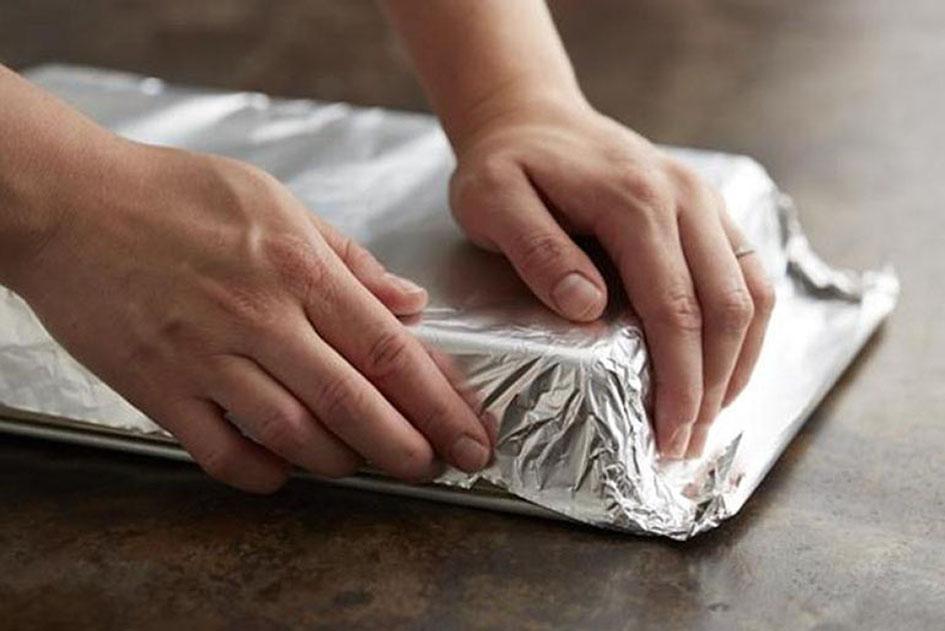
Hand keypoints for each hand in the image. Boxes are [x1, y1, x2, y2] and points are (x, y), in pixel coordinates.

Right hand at [10, 139, 492, 491]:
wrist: (69, 203)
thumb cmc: (176, 194)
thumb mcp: (277, 201)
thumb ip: (350, 258)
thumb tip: (411, 302)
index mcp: (298, 267)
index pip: (388, 349)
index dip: (440, 400)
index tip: (471, 430)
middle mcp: (259, 317)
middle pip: (354, 402)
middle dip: (410, 446)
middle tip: (441, 466)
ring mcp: (206, 358)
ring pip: (296, 435)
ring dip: (346, 461)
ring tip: (374, 465)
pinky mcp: (158, 390)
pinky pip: (222, 453)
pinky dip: (264, 474)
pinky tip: (288, 472)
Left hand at [449, 93, 774, 458]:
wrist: (530, 118)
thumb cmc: (505, 166)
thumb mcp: (493, 201)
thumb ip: (538, 251)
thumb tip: (589, 308)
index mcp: (634, 201)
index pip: (675, 308)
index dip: (678, 381)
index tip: (667, 436)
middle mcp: (685, 197)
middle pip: (726, 308)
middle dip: (712, 386)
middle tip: (686, 444)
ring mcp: (704, 200)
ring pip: (752, 293)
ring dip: (739, 363)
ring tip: (708, 417)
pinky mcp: (707, 209)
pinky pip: (749, 273)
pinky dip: (745, 328)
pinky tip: (722, 366)